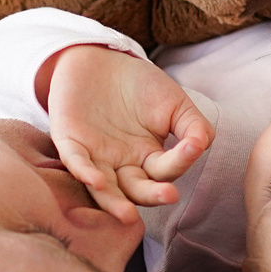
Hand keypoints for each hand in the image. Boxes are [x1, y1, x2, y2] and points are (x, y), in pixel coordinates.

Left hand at [40, 45, 213, 219]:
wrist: (102, 58)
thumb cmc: (140, 84)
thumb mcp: (175, 103)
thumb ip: (193, 126)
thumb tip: (201, 145)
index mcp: (148, 158)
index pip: (166, 170)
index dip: (180, 160)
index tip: (193, 147)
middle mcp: (122, 165)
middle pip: (136, 189)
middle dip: (152, 195)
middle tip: (168, 196)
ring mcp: (95, 157)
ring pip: (104, 188)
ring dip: (114, 201)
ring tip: (127, 213)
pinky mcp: (69, 142)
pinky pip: (76, 162)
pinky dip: (85, 172)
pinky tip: (97, 180)